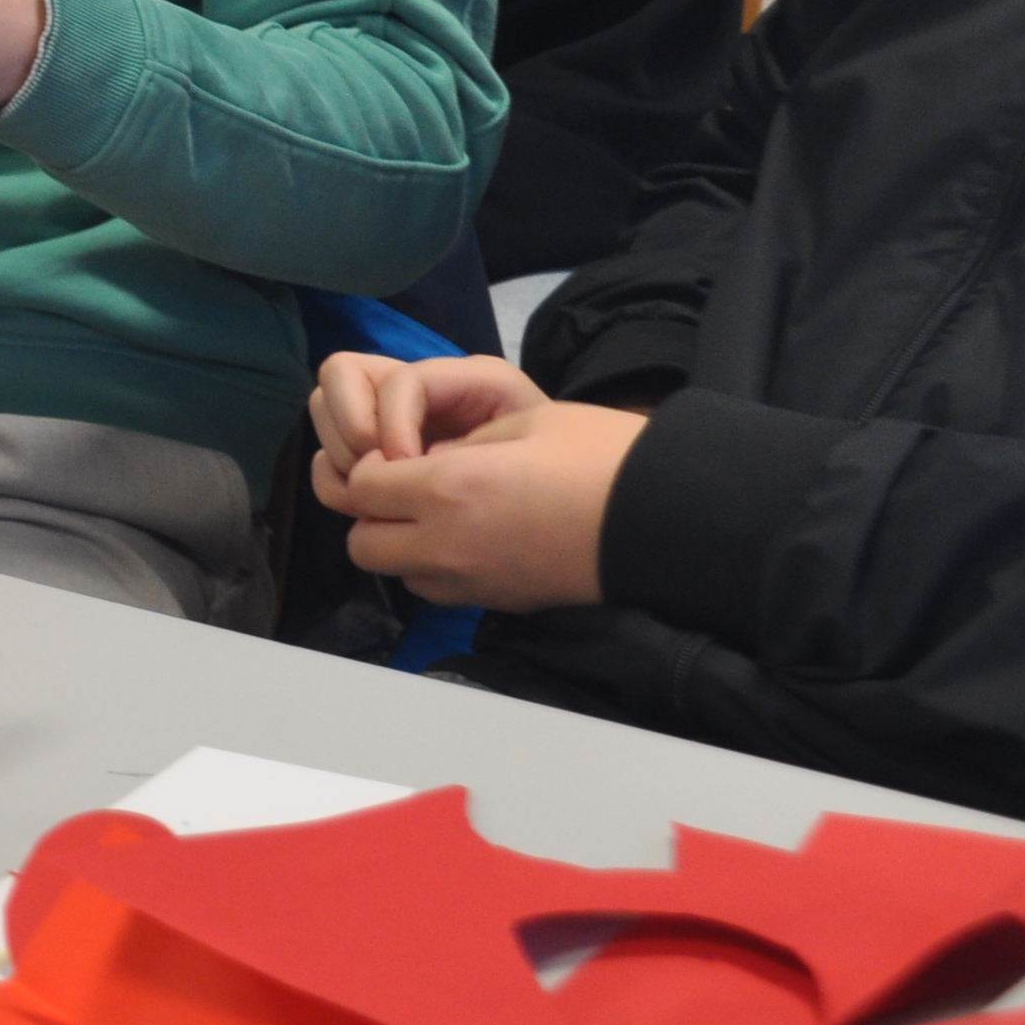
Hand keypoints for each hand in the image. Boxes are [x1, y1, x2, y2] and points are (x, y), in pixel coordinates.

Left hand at [306, 350, 641, 612]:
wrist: (666, 520)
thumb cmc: (601, 456)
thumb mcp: (521, 421)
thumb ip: (456, 443)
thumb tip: (421, 461)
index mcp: (447, 489)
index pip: (358, 487)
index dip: (368, 465)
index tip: (397, 453)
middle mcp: (446, 546)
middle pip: (362, 541)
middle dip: (371, 511)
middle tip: (406, 484)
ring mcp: (472, 583)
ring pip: (395, 571)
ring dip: (399, 543)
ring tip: (438, 511)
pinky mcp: (498, 603)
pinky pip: (436, 589)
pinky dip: (434, 566)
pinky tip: (469, 536)